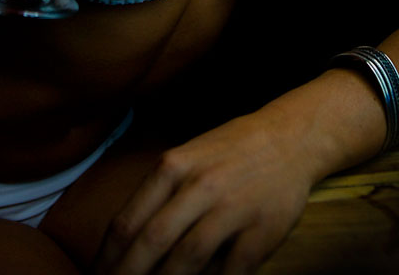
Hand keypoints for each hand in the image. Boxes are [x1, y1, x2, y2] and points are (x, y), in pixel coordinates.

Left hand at [94, 112, 312, 274]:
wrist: (289, 137)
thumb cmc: (229, 151)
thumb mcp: (186, 158)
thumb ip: (159, 194)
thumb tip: (127, 239)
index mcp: (173, 166)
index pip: (130, 219)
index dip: (109, 256)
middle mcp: (199, 185)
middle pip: (153, 241)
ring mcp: (231, 208)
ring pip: (188, 258)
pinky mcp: (261, 230)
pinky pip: (231, 270)